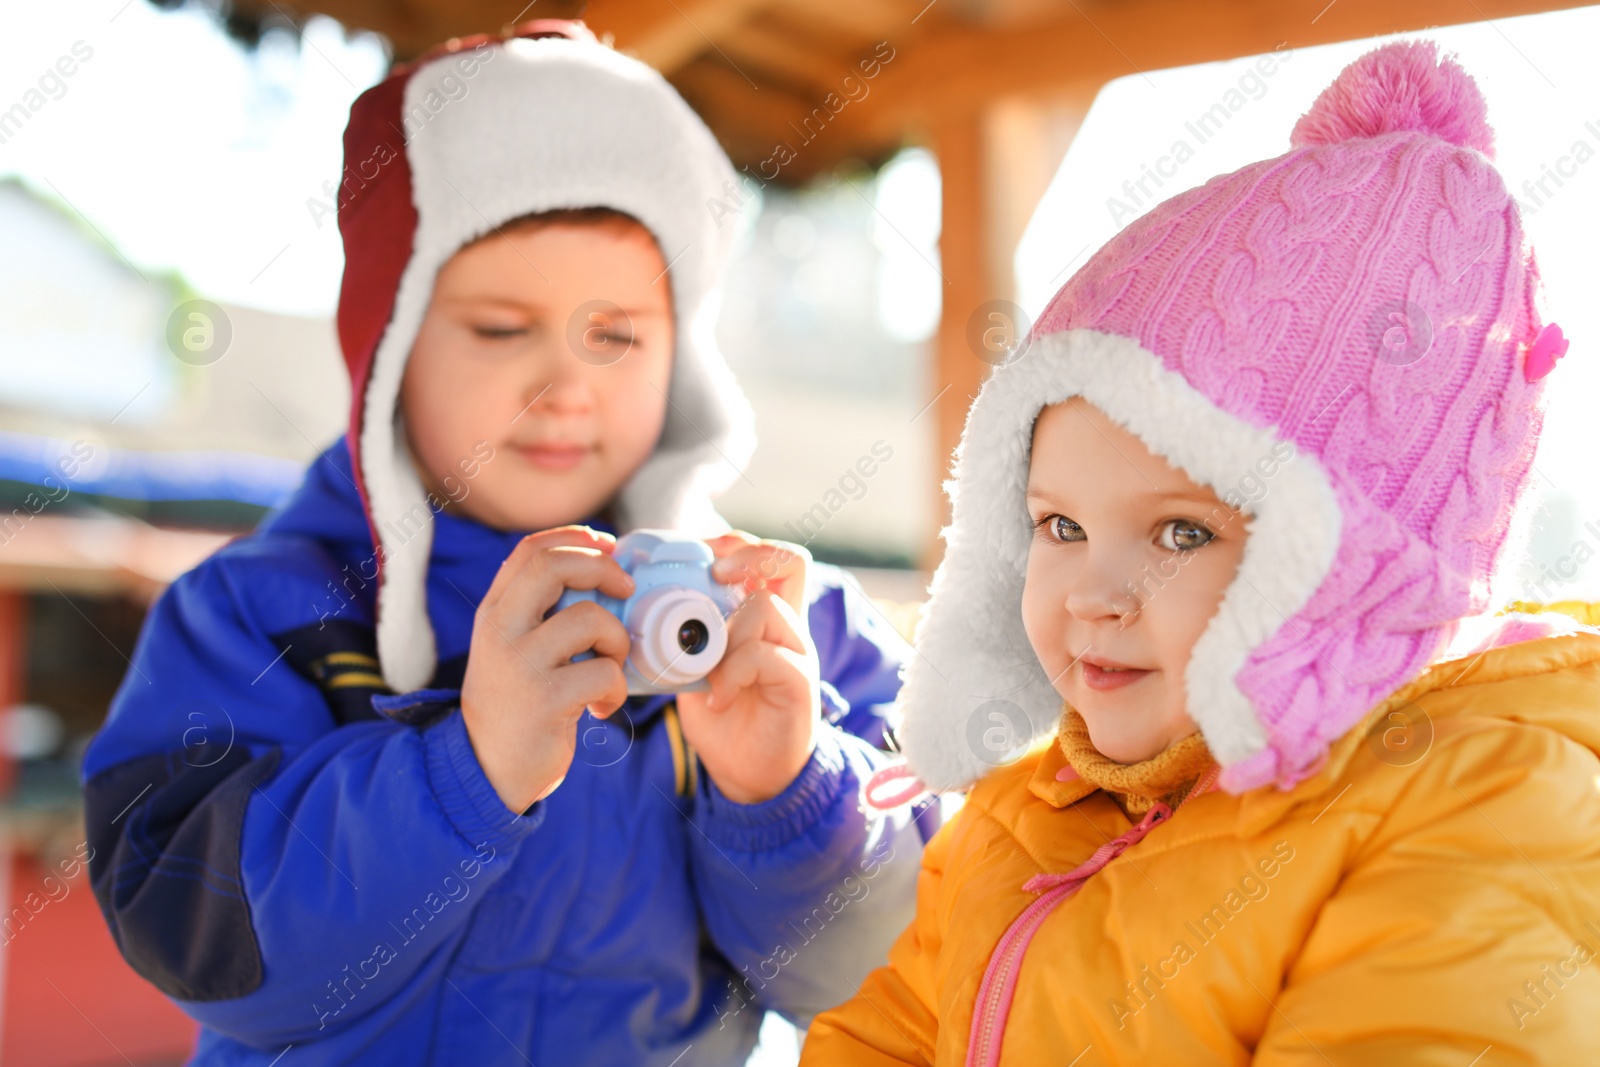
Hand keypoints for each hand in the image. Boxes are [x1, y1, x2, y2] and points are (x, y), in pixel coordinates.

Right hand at [459, 526, 634, 812]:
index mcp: (494, 612)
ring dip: (617, 641)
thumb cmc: (515, 703)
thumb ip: (539, 612)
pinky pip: (603, 672)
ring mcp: (520, 664)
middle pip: (555, 567)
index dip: (576, 538)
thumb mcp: (511, 648)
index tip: (608, 547)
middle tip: (626, 588)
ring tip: (610, 667)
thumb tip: (602, 573)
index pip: (531, 550)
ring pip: (591, 619)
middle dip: (603, 568)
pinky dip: (616, 688)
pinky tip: (600, 707)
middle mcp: (501, 630)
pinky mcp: (545, 699)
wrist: (487, 770)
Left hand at [675, 532, 819, 804]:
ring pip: (765, 609)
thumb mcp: (696, 668)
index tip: (703, 557)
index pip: (771, 558)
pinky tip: (716, 698)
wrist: (752, 777)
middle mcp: (788, 628)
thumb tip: (636, 606)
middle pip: (788, 562)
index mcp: (766, 619)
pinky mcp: (800, 684)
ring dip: (724, 632)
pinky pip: (767, 657)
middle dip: (743, 558)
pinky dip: (732, 672)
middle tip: (711, 576)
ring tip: (704, 666)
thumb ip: (685, 637)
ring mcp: (798, 654)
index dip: (740, 545)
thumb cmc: (724, 720)